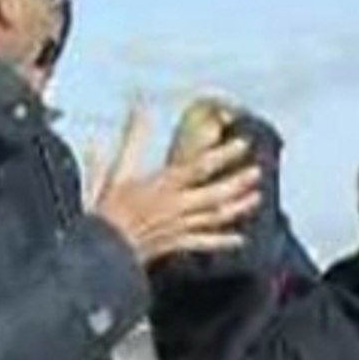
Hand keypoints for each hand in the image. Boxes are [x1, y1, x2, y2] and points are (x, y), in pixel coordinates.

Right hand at [90, 103, 261, 263]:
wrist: (101, 252)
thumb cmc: (106, 212)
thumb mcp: (116, 171)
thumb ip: (132, 139)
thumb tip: (138, 107)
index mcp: (163, 185)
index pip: (200, 167)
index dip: (224, 155)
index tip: (242, 145)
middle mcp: (176, 206)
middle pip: (215, 194)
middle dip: (238, 183)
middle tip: (257, 172)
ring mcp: (179, 226)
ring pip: (215, 217)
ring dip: (238, 208)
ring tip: (256, 199)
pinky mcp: (176, 243)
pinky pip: (203, 242)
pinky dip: (222, 241)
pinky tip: (240, 240)